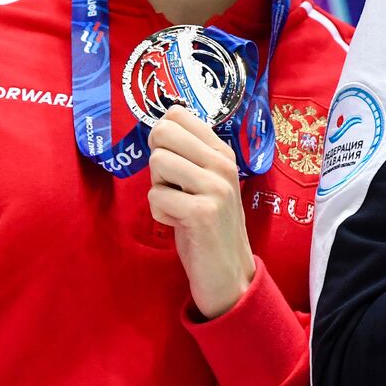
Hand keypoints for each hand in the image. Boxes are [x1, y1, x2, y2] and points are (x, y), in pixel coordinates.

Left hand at [147, 105, 254, 318]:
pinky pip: (156, 197)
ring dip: (159, 189)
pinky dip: (160, 214)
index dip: (163, 136)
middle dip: (158, 161)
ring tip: (179, 206)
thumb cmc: (209, 224)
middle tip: (175, 187)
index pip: (178, 115)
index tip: (174, 161)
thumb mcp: (206, 182)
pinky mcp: (202, 212)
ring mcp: (215, 187)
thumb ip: (189, 156)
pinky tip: (180, 223)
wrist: (228, 270)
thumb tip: (158, 128)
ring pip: (158, 162)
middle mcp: (223, 164)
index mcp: (223, 152)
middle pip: (163, 133)